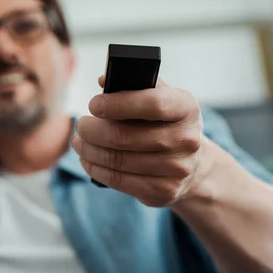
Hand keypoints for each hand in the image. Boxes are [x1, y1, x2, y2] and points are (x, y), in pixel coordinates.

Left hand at [72, 76, 203, 206]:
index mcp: (186, 108)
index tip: (93, 105)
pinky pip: (118, 180)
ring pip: (117, 160)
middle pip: (124, 136)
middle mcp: (186, 139)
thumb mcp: (161, 98)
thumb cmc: (165, 124)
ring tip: (79, 143)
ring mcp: (176, 169)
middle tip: (81, 126)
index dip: (117, 104)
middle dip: (92, 130)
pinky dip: (95, 169)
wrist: (193, 165)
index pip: (152, 104)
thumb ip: (136, 85)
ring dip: (89, 150)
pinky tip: (87, 160)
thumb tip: (103, 81)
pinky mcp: (163, 191)